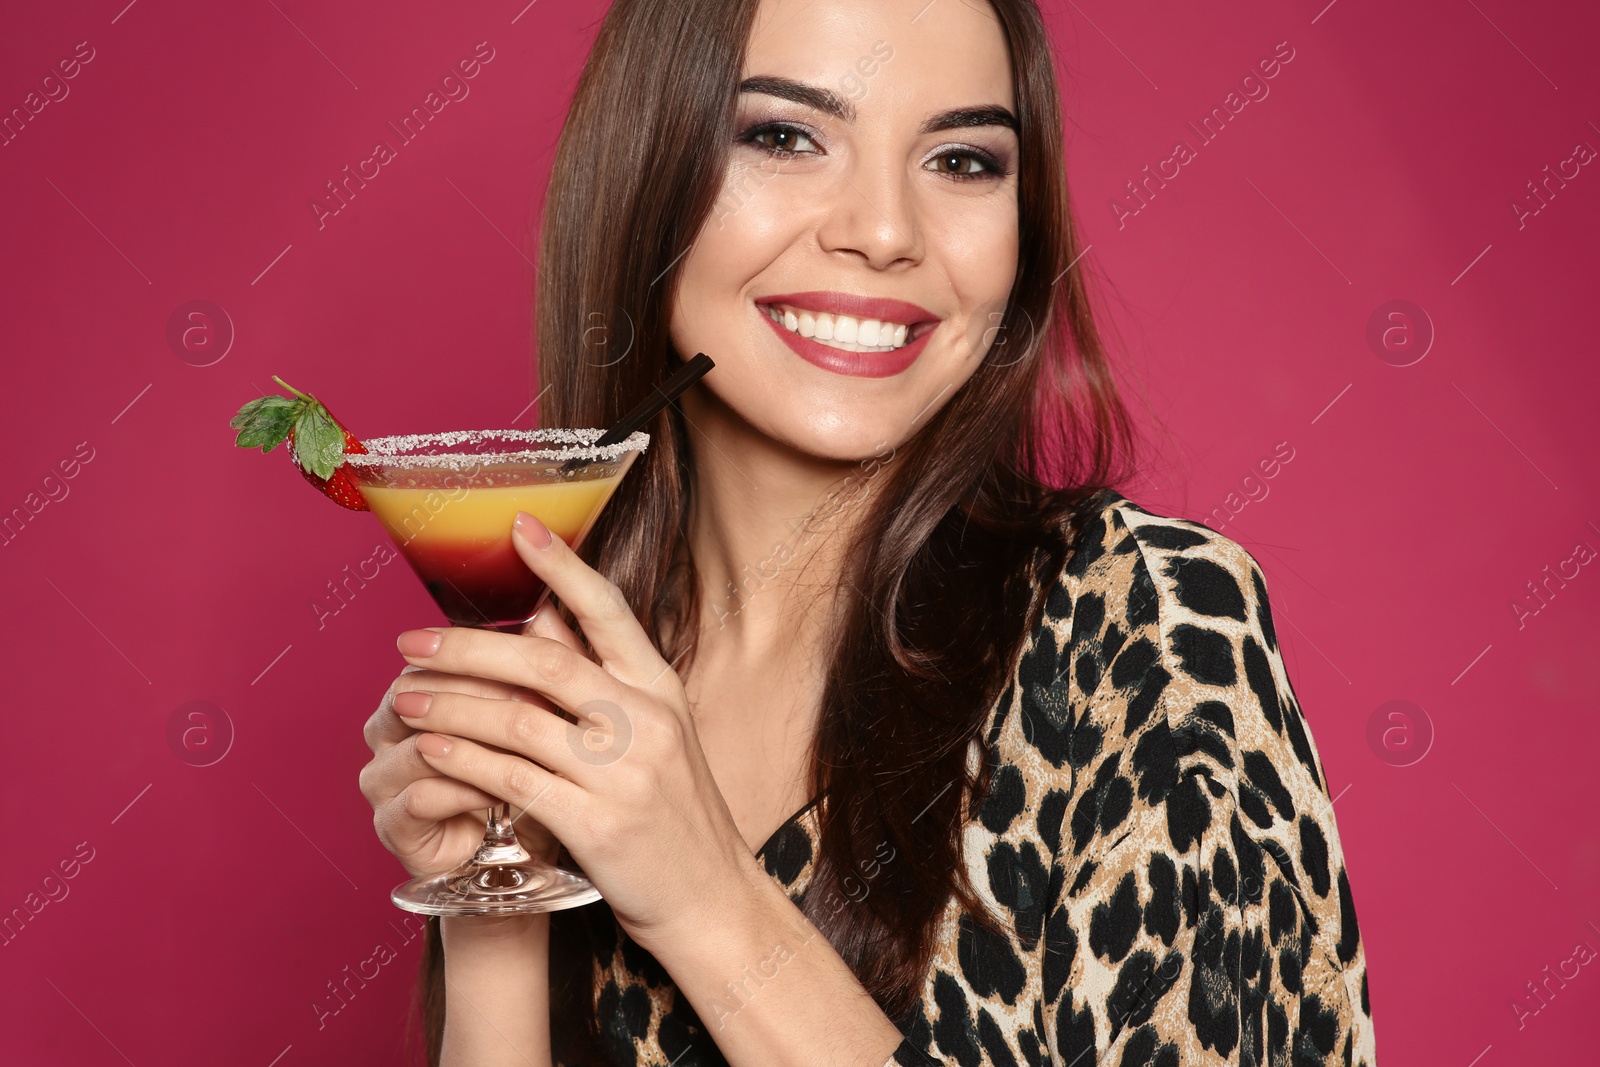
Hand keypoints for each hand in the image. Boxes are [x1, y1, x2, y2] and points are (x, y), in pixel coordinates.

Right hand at [359, 662, 563, 879]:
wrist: (518, 855)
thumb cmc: (527, 777)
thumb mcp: (541, 719)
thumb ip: (540, 668)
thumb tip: (549, 611)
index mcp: (414, 694)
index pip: (433, 662)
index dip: (482, 660)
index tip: (536, 661)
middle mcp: (387, 732)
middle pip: (414, 697)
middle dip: (475, 699)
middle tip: (533, 702)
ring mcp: (383, 780)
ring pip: (417, 746)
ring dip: (474, 745)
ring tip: (526, 746)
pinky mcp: (391, 826)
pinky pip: (419, 797)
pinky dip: (463, 789)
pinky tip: (501, 790)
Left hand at [389, 511, 759, 949]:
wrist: (711, 896)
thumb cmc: (674, 812)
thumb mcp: (656, 733)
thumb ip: (602, 678)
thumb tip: (541, 618)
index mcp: (661, 689)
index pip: (609, 611)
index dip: (563, 565)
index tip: (519, 525)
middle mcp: (646, 721)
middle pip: (545, 662)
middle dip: (468, 646)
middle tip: (410, 641)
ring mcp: (624, 774)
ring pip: (518, 721)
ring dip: (451, 706)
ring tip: (404, 696)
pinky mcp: (598, 826)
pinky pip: (513, 781)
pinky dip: (464, 762)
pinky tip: (431, 749)